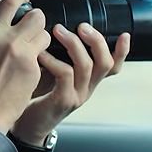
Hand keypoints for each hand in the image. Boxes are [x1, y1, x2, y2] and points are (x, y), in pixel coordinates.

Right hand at [0, 0, 50, 133]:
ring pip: (45, 34)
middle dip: (35, 18)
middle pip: (37, 16)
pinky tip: (27, 63)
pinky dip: (38, 56)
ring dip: (39, 36)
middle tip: (29, 25)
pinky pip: (43, 55)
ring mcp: (25, 56)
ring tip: (30, 45)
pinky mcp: (34, 70)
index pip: (12, 2)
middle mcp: (11, 41)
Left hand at [12, 22, 129, 144]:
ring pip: (86, 66)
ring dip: (73, 44)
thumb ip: (61, 56)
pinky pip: (65, 75)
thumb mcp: (53, 74)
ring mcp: (77, 96)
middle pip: (105, 63)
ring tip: (57, 30)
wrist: (27, 126)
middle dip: (96, 40)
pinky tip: (41, 53)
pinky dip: (53, 59)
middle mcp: (87, 89)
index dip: (122, 52)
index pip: (113, 67)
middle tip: (81, 26)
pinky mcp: (63, 101)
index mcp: (88, 81)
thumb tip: (59, 28)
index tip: (124, 34)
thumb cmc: (37, 96)